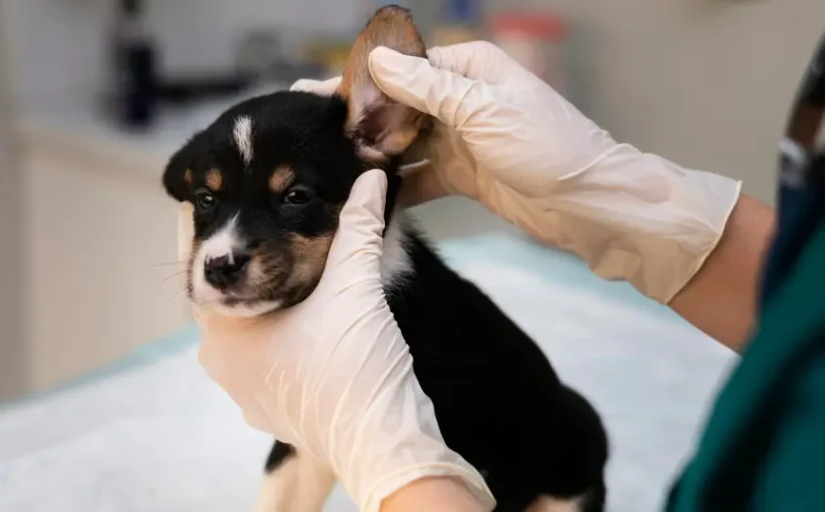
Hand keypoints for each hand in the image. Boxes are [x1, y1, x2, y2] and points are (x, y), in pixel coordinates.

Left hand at [182, 170, 493, 510]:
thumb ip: (359, 225)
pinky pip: (263, 356)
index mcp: (224, 332)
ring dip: (264, 295)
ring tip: (288, 260)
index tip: (208, 190)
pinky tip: (306, 313)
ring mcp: (243, 392)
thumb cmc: (358, 367)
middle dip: (245, 259)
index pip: (201, 266)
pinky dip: (278, 330)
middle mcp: (220, 365)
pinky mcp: (269, 409)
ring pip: (246, 327)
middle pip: (225, 296)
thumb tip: (370, 178)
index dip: (207, 224)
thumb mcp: (357, 286)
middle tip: (259, 217)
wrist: (382, 444)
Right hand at [293, 42, 740, 303]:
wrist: (593, 206)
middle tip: (312, 139)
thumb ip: (428, 89)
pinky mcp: (464, 175)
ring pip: (405, 142)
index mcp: (470, 69)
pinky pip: (419, 176)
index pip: (403, 67)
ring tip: (332, 170)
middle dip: (360, 121)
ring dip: (374, 156)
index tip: (317, 95)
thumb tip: (377, 62)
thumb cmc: (551, 150)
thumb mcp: (485, 111)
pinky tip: (366, 197)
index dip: (360, 82)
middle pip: (398, 104)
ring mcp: (463, 139)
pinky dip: (396, 185)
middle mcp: (463, 99)